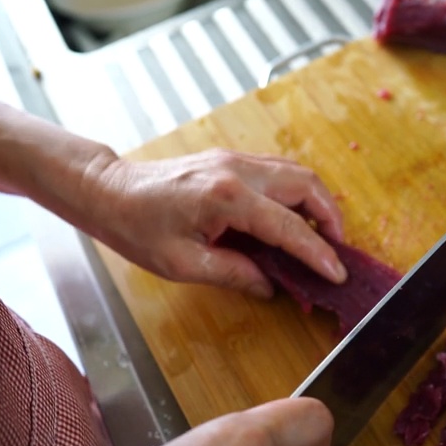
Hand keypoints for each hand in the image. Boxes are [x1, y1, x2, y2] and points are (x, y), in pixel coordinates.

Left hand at [90, 149, 347, 296]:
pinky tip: (292, 220)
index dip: (317, 253)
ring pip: (296, 173)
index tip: (335, 274)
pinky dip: (296, 194)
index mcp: (226, 198)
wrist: (109, 190)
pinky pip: (278, 172)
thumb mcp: (182, 264)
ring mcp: (235, 160)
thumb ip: (233, 273)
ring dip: (316, 203)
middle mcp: (238, 171)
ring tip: (321, 237)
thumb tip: (269, 285)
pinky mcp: (230, 160)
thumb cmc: (136, 227)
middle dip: (330, 217)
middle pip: (306, 184)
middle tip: (336, 250)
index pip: (288, 226)